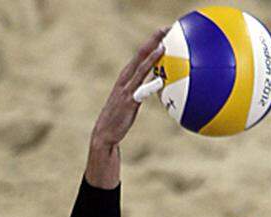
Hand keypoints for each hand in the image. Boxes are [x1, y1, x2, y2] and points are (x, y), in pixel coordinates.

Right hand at [86, 29, 166, 185]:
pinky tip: (159, 79)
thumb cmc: (120, 118)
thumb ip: (143, 90)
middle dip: (152, 40)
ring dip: (151, 56)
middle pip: (140, 55)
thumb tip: (158, 86)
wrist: (105, 133)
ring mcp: (126, 89)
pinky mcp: (128, 102)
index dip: (151, 41)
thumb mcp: (132, 101)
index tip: (164, 31)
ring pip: (140, 69)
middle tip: (165, 28)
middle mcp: (125, 79)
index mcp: (126, 76)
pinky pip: (140, 91)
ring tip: (163, 45)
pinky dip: (149, 84)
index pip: (140, 54)